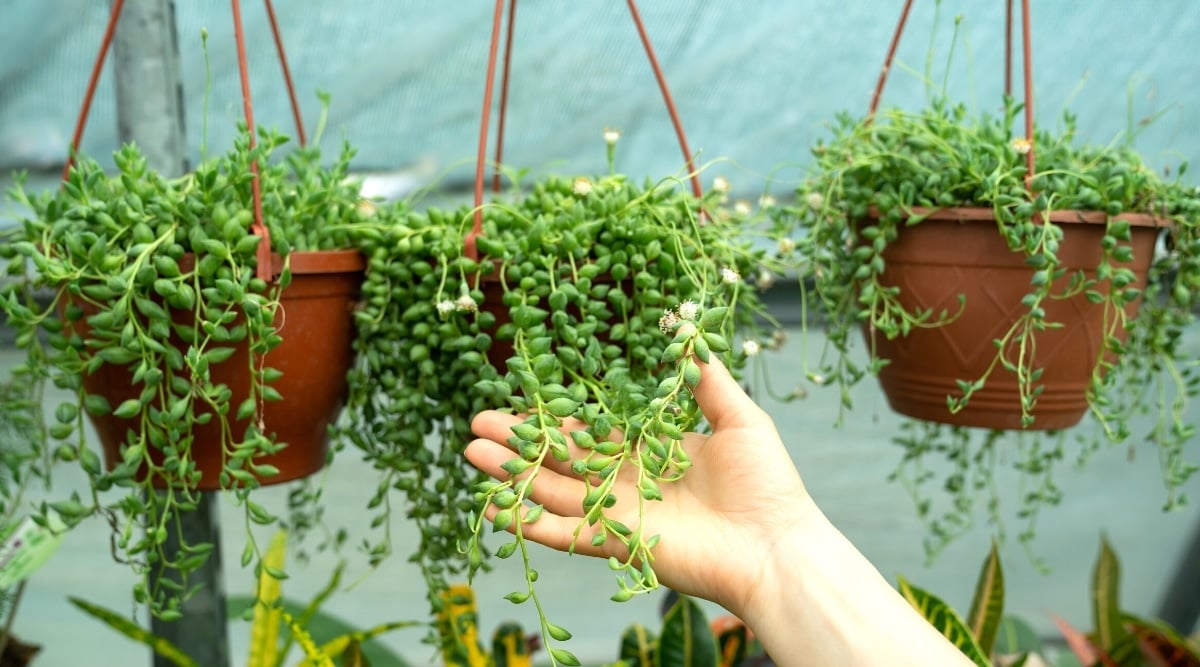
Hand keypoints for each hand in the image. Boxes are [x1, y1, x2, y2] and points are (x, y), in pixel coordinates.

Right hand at [465, 351, 811, 614]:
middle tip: (477, 422)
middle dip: (520, 440)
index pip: (592, 429)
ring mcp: (619, 514)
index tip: (521, 395)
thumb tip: (688, 328)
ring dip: (513, 473)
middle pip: (562, 458)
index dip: (557, 415)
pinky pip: (564, 534)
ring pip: (553, 491)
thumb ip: (705, 378)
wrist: (776, 546)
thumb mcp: (739, 417)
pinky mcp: (617, 544)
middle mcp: (628, 481)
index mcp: (651, 450)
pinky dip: (527, 523)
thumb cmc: (767, 483)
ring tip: (470, 452)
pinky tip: (492, 507)